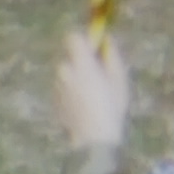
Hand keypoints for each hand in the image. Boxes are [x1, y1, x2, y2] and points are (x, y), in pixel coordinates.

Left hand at [53, 27, 129, 145]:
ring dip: (75, 77)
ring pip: (66, 74)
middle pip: (69, 57)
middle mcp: (64, 71)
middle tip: (96, 74)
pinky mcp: (54, 99)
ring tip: (92, 95)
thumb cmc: (111, 106)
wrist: (93, 137)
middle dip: (80, 61)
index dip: (82, 40)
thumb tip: (106, 38)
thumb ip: (111, 55)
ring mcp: (57, 86)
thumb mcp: (119, 78)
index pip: (72, 37)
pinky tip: (84, 105)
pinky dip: (71, 91)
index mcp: (81, 63)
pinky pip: (63, 88)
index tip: (92, 47)